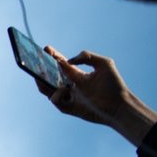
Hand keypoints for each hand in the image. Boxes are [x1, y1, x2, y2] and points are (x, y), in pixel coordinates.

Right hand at [41, 47, 156, 145]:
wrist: (120, 105)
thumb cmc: (114, 85)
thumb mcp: (104, 63)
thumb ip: (87, 56)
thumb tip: (68, 61)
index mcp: (76, 74)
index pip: (60, 64)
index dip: (52, 56)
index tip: (46, 48)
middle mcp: (69, 85)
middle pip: (49, 76)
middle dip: (41, 69)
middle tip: (36, 62)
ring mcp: (68, 96)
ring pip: (47, 89)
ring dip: (42, 81)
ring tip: (39, 74)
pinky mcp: (69, 108)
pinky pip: (56, 101)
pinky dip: (56, 94)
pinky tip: (64, 89)